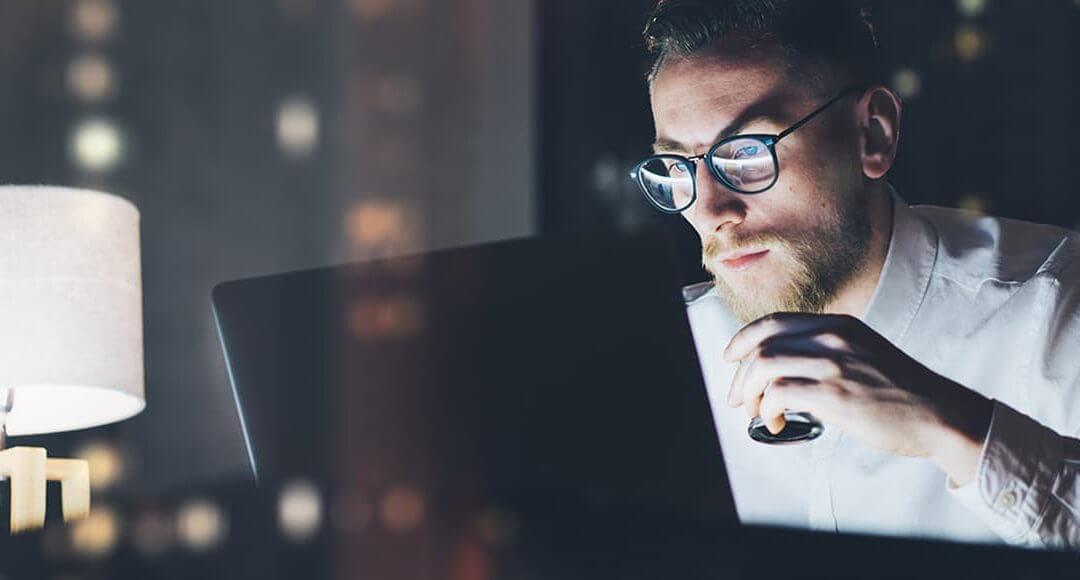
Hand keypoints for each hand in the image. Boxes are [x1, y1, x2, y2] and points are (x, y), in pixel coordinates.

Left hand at [723, 312, 992, 485]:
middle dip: (740, 375)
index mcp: (837, 325)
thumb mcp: (863, 351)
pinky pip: (779, 395)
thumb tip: (784, 367)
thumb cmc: (901, 391)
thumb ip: (826, 350)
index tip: (731, 358)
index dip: (742, 340)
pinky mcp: (834, 395)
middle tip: (738, 398)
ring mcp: (832, 364)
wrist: (940, 413)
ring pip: (763, 367)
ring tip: (756, 412)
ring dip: (749, 393)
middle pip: (761, 345)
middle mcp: (831, 337)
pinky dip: (768, 411)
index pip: (772, 323)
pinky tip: (777, 423)